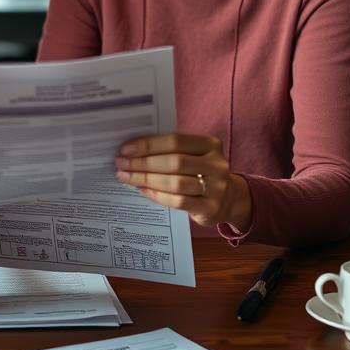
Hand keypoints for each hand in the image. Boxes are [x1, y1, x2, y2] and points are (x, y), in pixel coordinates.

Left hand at [115, 133, 251, 230]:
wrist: (229, 199)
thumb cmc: (199, 172)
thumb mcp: (193, 156)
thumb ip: (170, 150)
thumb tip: (132, 150)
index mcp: (210, 144)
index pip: (175, 141)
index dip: (148, 145)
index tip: (125, 149)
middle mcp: (217, 164)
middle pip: (174, 162)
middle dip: (143, 163)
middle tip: (121, 164)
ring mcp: (216, 188)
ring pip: (175, 183)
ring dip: (146, 179)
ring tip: (126, 177)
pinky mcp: (211, 208)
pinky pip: (178, 201)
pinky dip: (157, 195)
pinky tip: (142, 190)